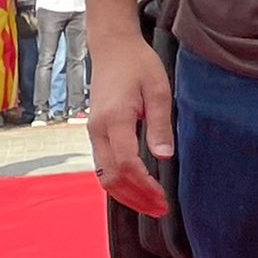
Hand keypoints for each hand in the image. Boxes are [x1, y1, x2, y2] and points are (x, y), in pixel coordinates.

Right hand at [88, 36, 173, 217]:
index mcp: (114, 120)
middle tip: (160, 209)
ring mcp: (93, 132)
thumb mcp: (158, 90)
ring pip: (102, 176)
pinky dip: (118, 182)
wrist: (113, 48)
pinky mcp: (95, 132)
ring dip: (125, 194)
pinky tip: (136, 187)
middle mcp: (98, 130)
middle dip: (135, 198)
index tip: (163, 198)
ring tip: (150, 204)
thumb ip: (160, 125)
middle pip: (110, 178)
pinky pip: (102, 165)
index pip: (126, 165)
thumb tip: (164, 158)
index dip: (144, 186)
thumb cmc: (138, 64)